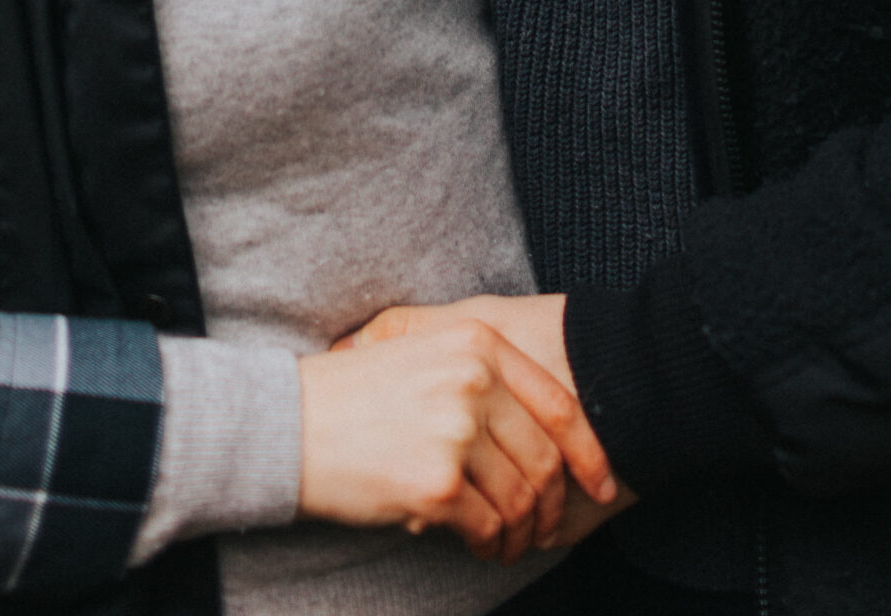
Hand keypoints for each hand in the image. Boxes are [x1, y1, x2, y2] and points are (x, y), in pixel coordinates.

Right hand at [298, 318, 617, 563]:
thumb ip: (483, 379)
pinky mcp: (436, 482)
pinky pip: (489, 525)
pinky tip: (483, 548)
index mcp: (476, 343)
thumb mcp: (424, 356)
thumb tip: (545, 433)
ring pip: (520, 497)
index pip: (558, 403)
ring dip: (522, 532)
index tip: (601, 483)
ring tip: (509, 543)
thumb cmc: (356, 395)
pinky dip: (494, 545)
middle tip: (543, 530)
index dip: (588, 451)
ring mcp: (456, 430)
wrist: (289, 422)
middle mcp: (473, 379)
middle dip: (551, 504)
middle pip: (544, 457)